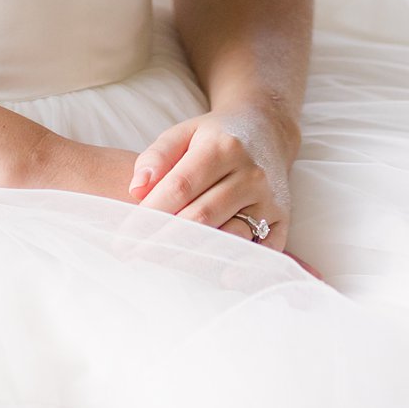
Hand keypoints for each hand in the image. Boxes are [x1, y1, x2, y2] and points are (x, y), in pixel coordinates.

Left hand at [126, 106, 294, 250]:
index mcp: (221, 147)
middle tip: (136, 255)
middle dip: (164, 239)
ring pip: (230, 235)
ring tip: (163, 266)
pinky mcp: (283, 218)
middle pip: (202, 216)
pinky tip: (219, 276)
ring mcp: (269, 198)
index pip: (180, 187)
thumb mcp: (183, 133)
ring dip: (195, 255)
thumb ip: (156, 157)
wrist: (267, 131)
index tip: (125, 234)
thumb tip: (135, 190)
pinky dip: (243, 266)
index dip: (149, 214)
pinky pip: (265, 249)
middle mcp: (250, 173)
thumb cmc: (215, 137)